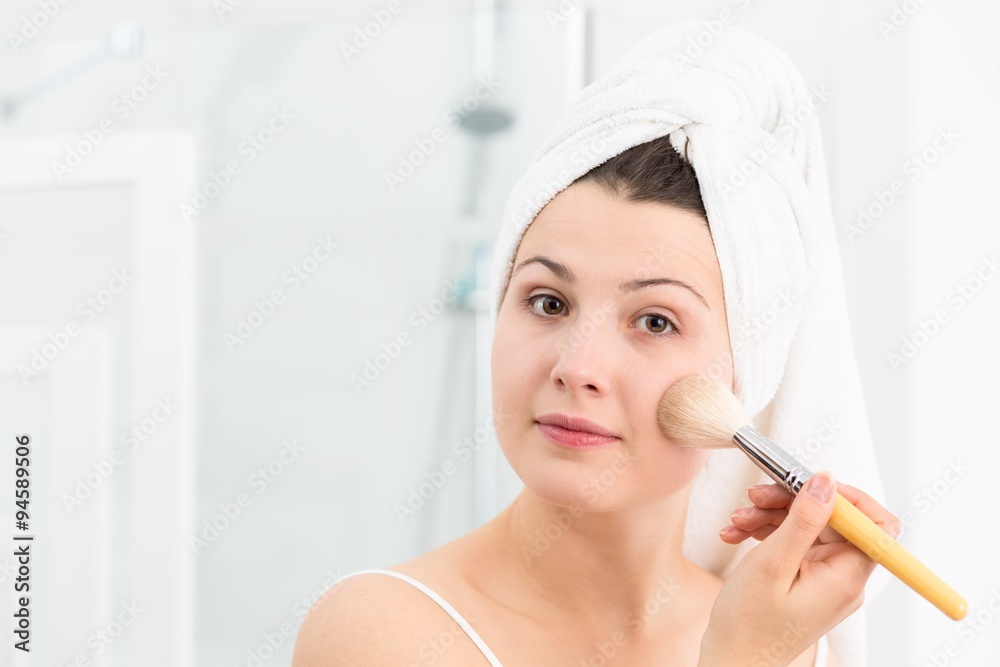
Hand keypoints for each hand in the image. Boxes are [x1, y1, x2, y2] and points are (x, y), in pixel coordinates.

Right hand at [699, 471, 900, 666]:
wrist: (732, 662)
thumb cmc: (749, 624)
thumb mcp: (773, 563)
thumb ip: (803, 520)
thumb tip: (826, 481)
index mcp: (846, 577)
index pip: (874, 524)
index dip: (846, 497)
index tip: (808, 483)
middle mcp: (843, 578)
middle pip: (832, 520)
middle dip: (791, 502)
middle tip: (755, 497)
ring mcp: (824, 579)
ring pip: (807, 528)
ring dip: (770, 516)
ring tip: (736, 521)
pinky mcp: (805, 581)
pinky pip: (794, 544)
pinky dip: (766, 533)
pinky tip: (736, 534)